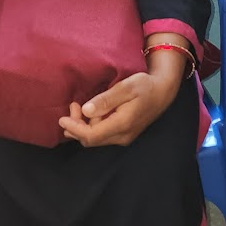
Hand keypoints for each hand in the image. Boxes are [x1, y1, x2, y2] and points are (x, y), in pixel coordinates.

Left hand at [59, 64, 181, 147]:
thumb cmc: (144, 86)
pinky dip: (91, 125)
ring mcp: (123, 137)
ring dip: (83, 126)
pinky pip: (102, 135)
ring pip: (95, 138)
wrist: (163, 92)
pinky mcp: (123, 134)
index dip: (74, 128)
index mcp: (122, 125)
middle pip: (91, 139)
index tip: (62, 119)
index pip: (91, 135)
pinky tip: (90, 113)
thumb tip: (86, 111)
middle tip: (73, 106)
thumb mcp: (125, 87)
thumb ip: (106, 99)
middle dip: (76, 126)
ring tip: (77, 107)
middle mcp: (122, 136)